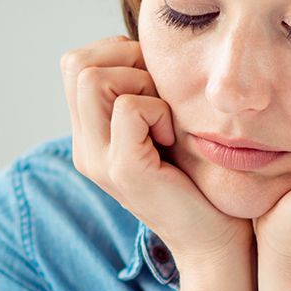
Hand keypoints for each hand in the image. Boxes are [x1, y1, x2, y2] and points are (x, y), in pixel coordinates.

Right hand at [63, 36, 251, 269]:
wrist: (215, 241)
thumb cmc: (200, 181)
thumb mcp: (164, 127)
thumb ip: (144, 94)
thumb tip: (146, 49)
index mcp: (90, 136)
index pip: (75, 64)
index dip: (116, 54)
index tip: (154, 81)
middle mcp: (85, 148)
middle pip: (77, 64)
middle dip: (126, 60)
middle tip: (161, 94)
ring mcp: (99, 160)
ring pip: (94, 78)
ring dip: (141, 83)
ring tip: (165, 118)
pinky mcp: (124, 170)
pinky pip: (129, 107)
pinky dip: (158, 110)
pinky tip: (173, 137)